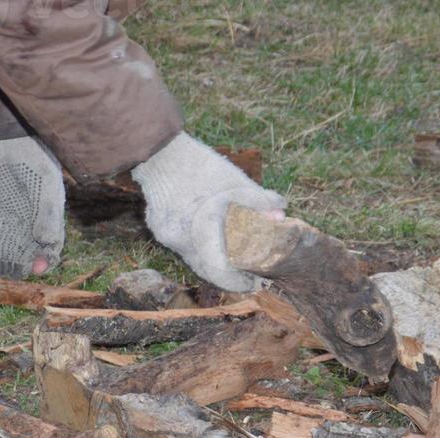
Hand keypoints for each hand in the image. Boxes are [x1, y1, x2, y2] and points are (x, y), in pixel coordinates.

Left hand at [0, 137, 65, 277]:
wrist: (11, 140)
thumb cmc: (36, 160)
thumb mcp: (47, 185)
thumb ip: (47, 214)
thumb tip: (47, 242)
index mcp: (48, 219)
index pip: (49, 248)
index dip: (44, 261)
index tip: (36, 268)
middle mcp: (30, 222)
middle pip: (26, 252)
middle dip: (20, 264)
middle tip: (12, 271)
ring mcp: (9, 218)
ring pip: (7, 247)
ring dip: (2, 260)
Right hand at [131, 133, 284, 291]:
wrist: (160, 151)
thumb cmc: (201, 167)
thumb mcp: (236, 183)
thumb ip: (259, 202)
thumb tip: (281, 216)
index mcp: (203, 233)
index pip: (221, 274)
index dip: (238, 283)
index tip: (252, 282)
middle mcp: (181, 241)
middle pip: (206, 270)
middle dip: (226, 273)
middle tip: (244, 271)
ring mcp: (166, 236)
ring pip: (193, 257)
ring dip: (212, 257)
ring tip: (230, 250)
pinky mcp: (158, 228)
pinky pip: (180, 242)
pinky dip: (196, 241)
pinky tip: (205, 229)